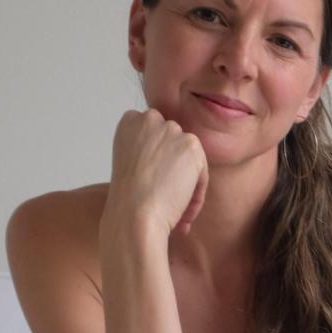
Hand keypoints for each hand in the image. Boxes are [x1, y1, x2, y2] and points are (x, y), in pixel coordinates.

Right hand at [104, 109, 208, 238]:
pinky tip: (181, 208)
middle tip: (165, 195)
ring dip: (186, 183)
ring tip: (174, 209)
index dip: (158, 160)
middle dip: (175, 169)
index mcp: (129, 122)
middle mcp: (149, 119)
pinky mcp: (191, 145)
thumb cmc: (129, 198)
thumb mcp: (131, 163)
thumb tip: (173, 156)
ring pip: (190, 160)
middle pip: (175, 144)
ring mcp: (171, 130)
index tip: (153, 181)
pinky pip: (202, 172)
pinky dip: (196, 193)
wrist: (135, 212)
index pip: (156, 133)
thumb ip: (149, 150)